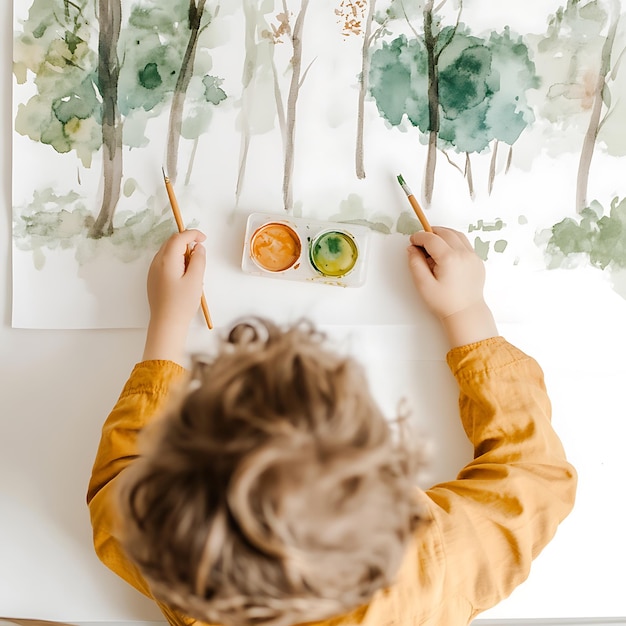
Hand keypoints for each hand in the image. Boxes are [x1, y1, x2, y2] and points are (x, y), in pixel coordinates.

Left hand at [143, 229, 205, 362]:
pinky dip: (176, 262)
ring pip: (168, 253)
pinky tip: (185, 277)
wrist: (167, 324)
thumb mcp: (196, 279)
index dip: (192, 234)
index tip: (204, 238)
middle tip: (200, 253)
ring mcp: (153, 271)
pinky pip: (165, 263)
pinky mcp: (154, 280)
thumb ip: (198, 260)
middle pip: (171, 243)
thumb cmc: (182, 303)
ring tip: (194, 269)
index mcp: (167, 260)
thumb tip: (198, 247)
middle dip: (186, 242)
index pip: (179, 238)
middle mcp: (157, 263)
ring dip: (181, 253)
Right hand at [407, 227, 497, 347]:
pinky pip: (465, 244)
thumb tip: (412, 249)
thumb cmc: (445, 302)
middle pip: (445, 232)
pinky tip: (446, 252)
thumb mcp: (423, 284)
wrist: (465, 313)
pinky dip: (454, 242)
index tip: (412, 241)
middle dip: (430, 233)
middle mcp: (463, 254)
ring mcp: (473, 256)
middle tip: (420, 242)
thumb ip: (415, 263)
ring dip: (443, 235)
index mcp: (449, 258)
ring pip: (456, 235)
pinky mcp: (477, 261)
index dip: (419, 237)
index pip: (431, 238)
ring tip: (433, 244)